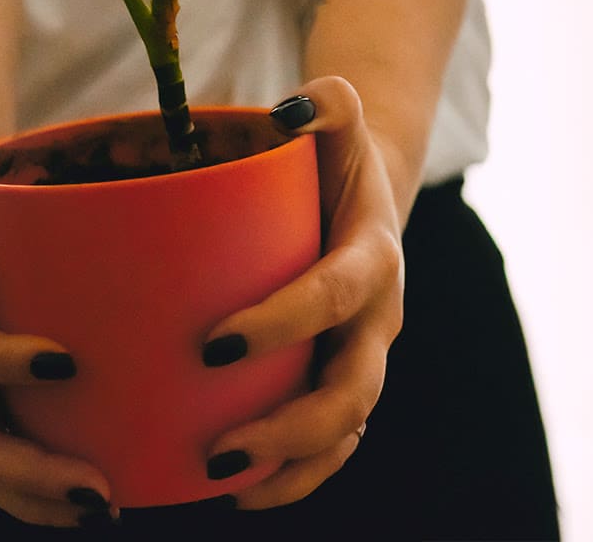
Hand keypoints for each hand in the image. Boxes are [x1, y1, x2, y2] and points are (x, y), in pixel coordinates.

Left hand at [200, 76, 406, 507]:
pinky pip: (332, 446)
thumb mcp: (336, 122)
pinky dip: (294, 475)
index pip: (335, 298)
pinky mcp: (344, 383)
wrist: (365, 194)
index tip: (213, 343)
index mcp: (373, 257)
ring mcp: (365, 358)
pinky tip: (236, 490)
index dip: (282, 324)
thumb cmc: (331, 157)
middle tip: (218, 442)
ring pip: (345, 430)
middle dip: (289, 425)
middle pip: (352, 389)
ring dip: (291, 464)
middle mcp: (378, 319)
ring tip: (223, 478)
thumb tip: (289, 108)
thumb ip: (325, 103)